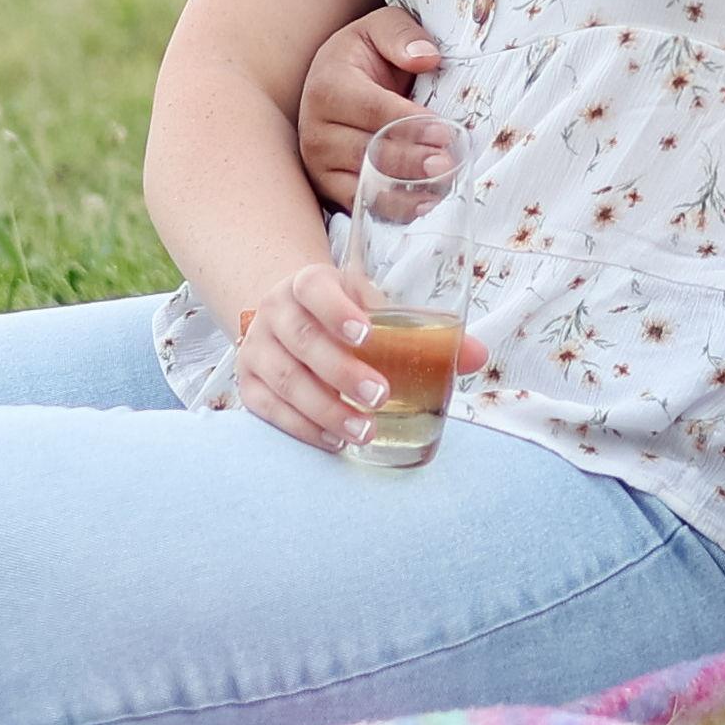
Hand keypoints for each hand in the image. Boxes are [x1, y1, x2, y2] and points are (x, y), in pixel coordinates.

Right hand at [225, 259, 481, 451]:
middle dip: (341, 371)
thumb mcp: (374, 309)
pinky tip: (334, 441)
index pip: (314, 287)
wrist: (287, 319)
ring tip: (364, 432)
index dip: (338, 309)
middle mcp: (275, 311)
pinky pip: (269, 410)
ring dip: (325, 409)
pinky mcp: (247, 384)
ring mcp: (256, 348)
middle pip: (302, 339)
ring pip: (284, 379)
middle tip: (381, 396)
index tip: (368, 335)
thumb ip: (423, 330)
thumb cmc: (343, 315)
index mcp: (308, 283)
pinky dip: (302, 428)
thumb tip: (477, 355)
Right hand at [295, 7, 438, 206]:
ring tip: (442, 186)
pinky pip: (362, 205)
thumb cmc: (364, 55)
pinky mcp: (329, 188)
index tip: (446, 131)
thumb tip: (427, 58)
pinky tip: (425, 204)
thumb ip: (402, 35)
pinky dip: (395, 208)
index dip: (411, 123)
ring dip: (407, 189)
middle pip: (368, 152)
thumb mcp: (380, 28)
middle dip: (412, 160)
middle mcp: (316, 130)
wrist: (337, 81)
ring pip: (364, 183)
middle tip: (448, 163)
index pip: (373, 111)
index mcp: (328, 87)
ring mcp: (319, 164)